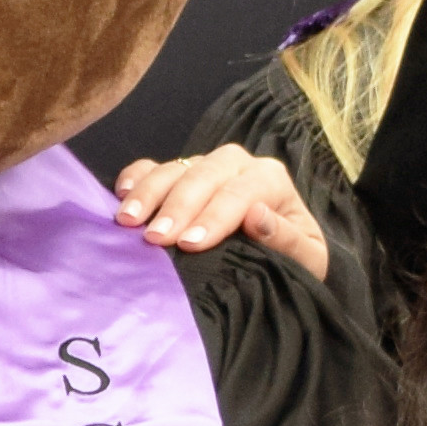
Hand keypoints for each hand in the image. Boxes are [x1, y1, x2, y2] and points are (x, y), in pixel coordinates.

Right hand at [104, 146, 331, 281]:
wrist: (279, 258)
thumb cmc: (290, 260)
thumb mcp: (305, 260)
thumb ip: (287, 239)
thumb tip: (257, 215)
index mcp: (270, 180)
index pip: (240, 192)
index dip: (213, 217)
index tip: (189, 244)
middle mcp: (238, 165)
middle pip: (204, 174)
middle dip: (177, 206)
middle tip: (155, 238)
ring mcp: (205, 166)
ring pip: (175, 167)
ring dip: (149, 193)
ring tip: (128, 221)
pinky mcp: (179, 174)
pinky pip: (152, 165)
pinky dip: (136, 176)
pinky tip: (121, 195)